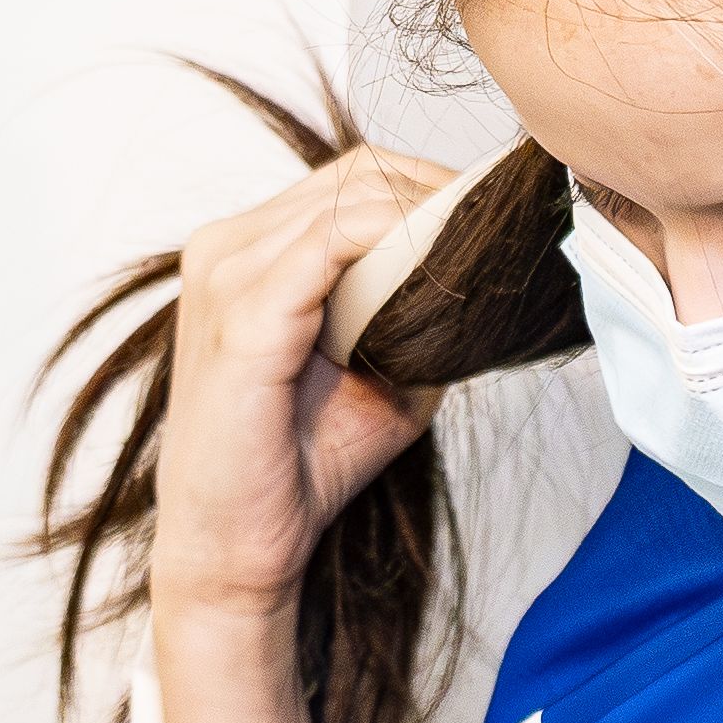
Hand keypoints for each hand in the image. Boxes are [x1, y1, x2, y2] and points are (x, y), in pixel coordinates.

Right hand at [143, 146, 453, 638]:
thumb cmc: (299, 463)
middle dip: (437, 195)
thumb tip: (488, 267)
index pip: (352, 177)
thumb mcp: (378, 368)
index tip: (490, 225)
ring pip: (350, 199)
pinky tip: (437, 271)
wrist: (238, 547)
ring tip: (477, 257)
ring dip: (425, 219)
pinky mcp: (241, 315)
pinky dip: (395, 241)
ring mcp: (225, 274)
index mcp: (245, 251)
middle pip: (355, 175)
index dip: (429, 188)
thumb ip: (413, 305)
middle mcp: (225, 247)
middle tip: (497, 236)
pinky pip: (331, 243)